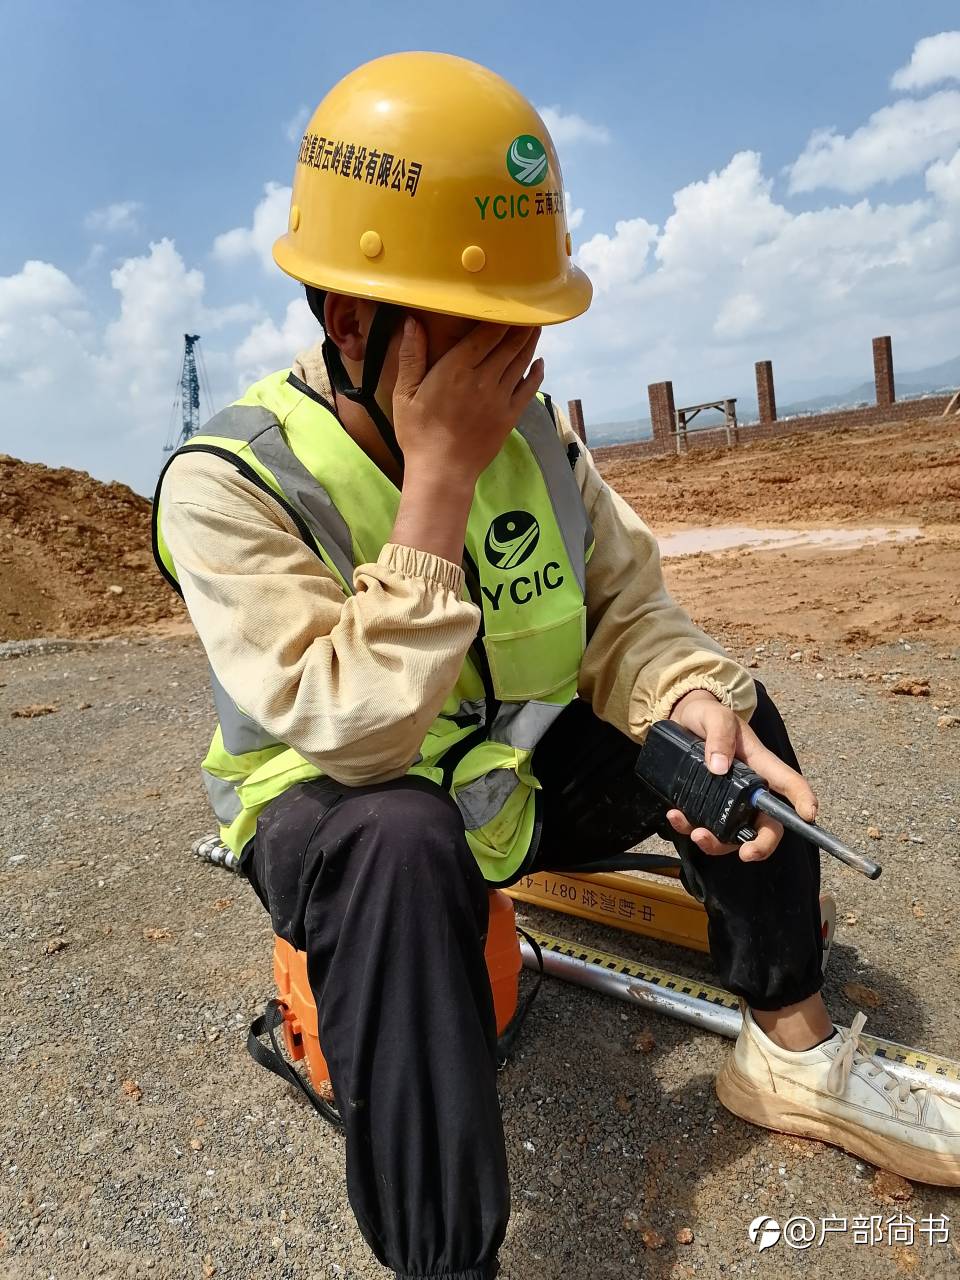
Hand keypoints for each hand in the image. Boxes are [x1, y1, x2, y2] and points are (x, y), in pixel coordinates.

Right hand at [392, 316, 543, 482]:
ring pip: (521, 362)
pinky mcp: (509, 417)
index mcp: (457, 369)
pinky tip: (539, 363)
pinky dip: (536, 373)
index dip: (500, 317)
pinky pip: (528, 389)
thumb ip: (411, 356)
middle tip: (529, 309)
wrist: (442, 472)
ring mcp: (500, 398)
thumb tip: (413, 322)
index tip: (509, 303)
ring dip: (530, 343)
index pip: (486, 334)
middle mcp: (483, 379)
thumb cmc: (418, 433)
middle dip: (520, 325)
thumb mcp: (405, 393)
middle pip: (509, 344)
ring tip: (535, 327)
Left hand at [665, 689, 817, 862]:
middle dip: (761, 844)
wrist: (682, 718)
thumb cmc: (707, 715)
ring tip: (696, 834)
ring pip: (734, 834)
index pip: (789, 783)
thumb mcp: (714, 716)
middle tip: (747, 854)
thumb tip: (718, 767)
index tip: (808, 815)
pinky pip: (705, 827)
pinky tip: (676, 816)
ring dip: (718, 844)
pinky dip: (690, 828)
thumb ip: (719, 735)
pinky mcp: (707, 806)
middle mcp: (749, 788)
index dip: (803, 800)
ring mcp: (729, 801)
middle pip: (768, 824)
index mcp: (760, 764)